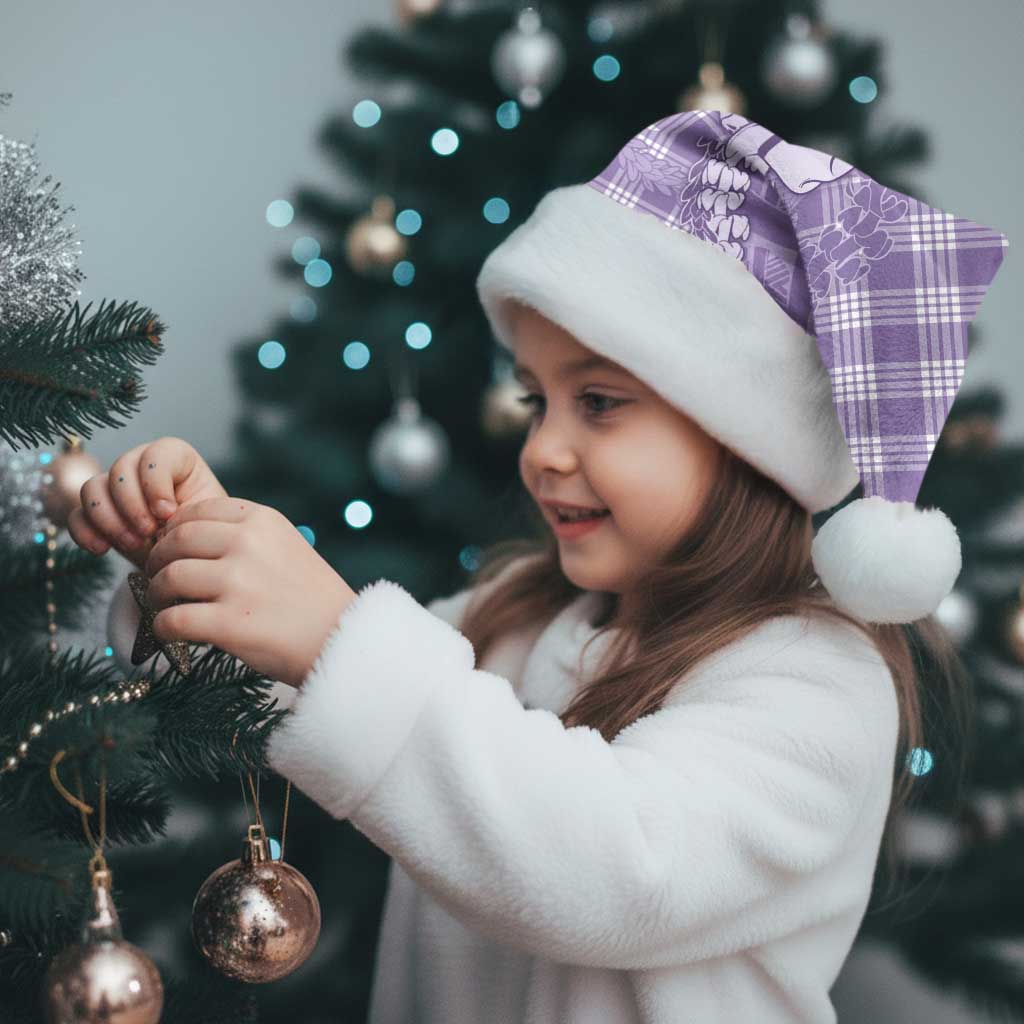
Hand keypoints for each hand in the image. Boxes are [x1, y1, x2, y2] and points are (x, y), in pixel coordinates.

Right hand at [67, 437, 227, 571]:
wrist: (188, 560)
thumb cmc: (203, 534)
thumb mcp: (206, 520)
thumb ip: (189, 510)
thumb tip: (163, 515)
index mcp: (176, 459)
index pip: (156, 454)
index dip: (156, 483)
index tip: (168, 513)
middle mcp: (141, 466)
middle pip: (120, 469)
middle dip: (132, 505)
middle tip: (148, 533)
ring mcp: (115, 488)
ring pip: (92, 488)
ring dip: (109, 520)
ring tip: (133, 544)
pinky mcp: (97, 514)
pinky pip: (76, 515)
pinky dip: (85, 532)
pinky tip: (102, 549)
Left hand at [142, 496, 357, 687]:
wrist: (342, 639)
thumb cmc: (312, 598)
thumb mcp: (287, 546)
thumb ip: (245, 536)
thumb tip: (185, 537)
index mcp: (263, 520)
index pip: (197, 511)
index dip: (175, 530)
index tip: (172, 547)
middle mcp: (248, 544)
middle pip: (176, 541)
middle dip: (158, 560)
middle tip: (157, 577)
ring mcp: (238, 583)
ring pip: (169, 578)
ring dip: (157, 594)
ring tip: (164, 605)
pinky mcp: (229, 623)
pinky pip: (172, 620)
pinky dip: (163, 628)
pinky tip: (170, 632)